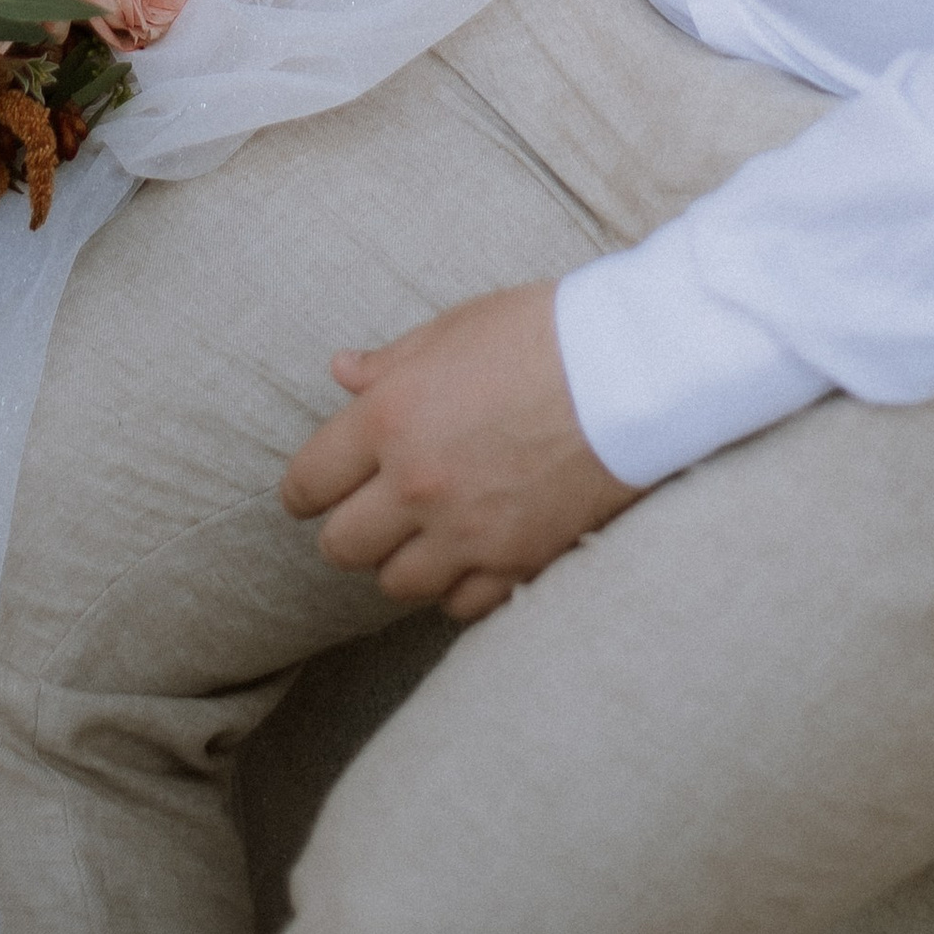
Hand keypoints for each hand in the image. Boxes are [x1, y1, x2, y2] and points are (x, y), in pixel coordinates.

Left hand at [279, 281, 640, 622]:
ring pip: (395, 583)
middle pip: (342, 545)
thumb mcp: (453, 329)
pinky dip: (456, 587)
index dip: (303, 490)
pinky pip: (459, 604)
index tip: (312, 492)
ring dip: (400, 561)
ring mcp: (466, 531)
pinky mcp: (515, 561)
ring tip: (421, 534)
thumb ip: (389, 363)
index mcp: (389, 418)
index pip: (309, 481)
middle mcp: (417, 484)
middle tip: (368, 512)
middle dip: (348, 529)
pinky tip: (468, 556)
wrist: (631, 370)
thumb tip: (341, 373)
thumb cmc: (540, 334)